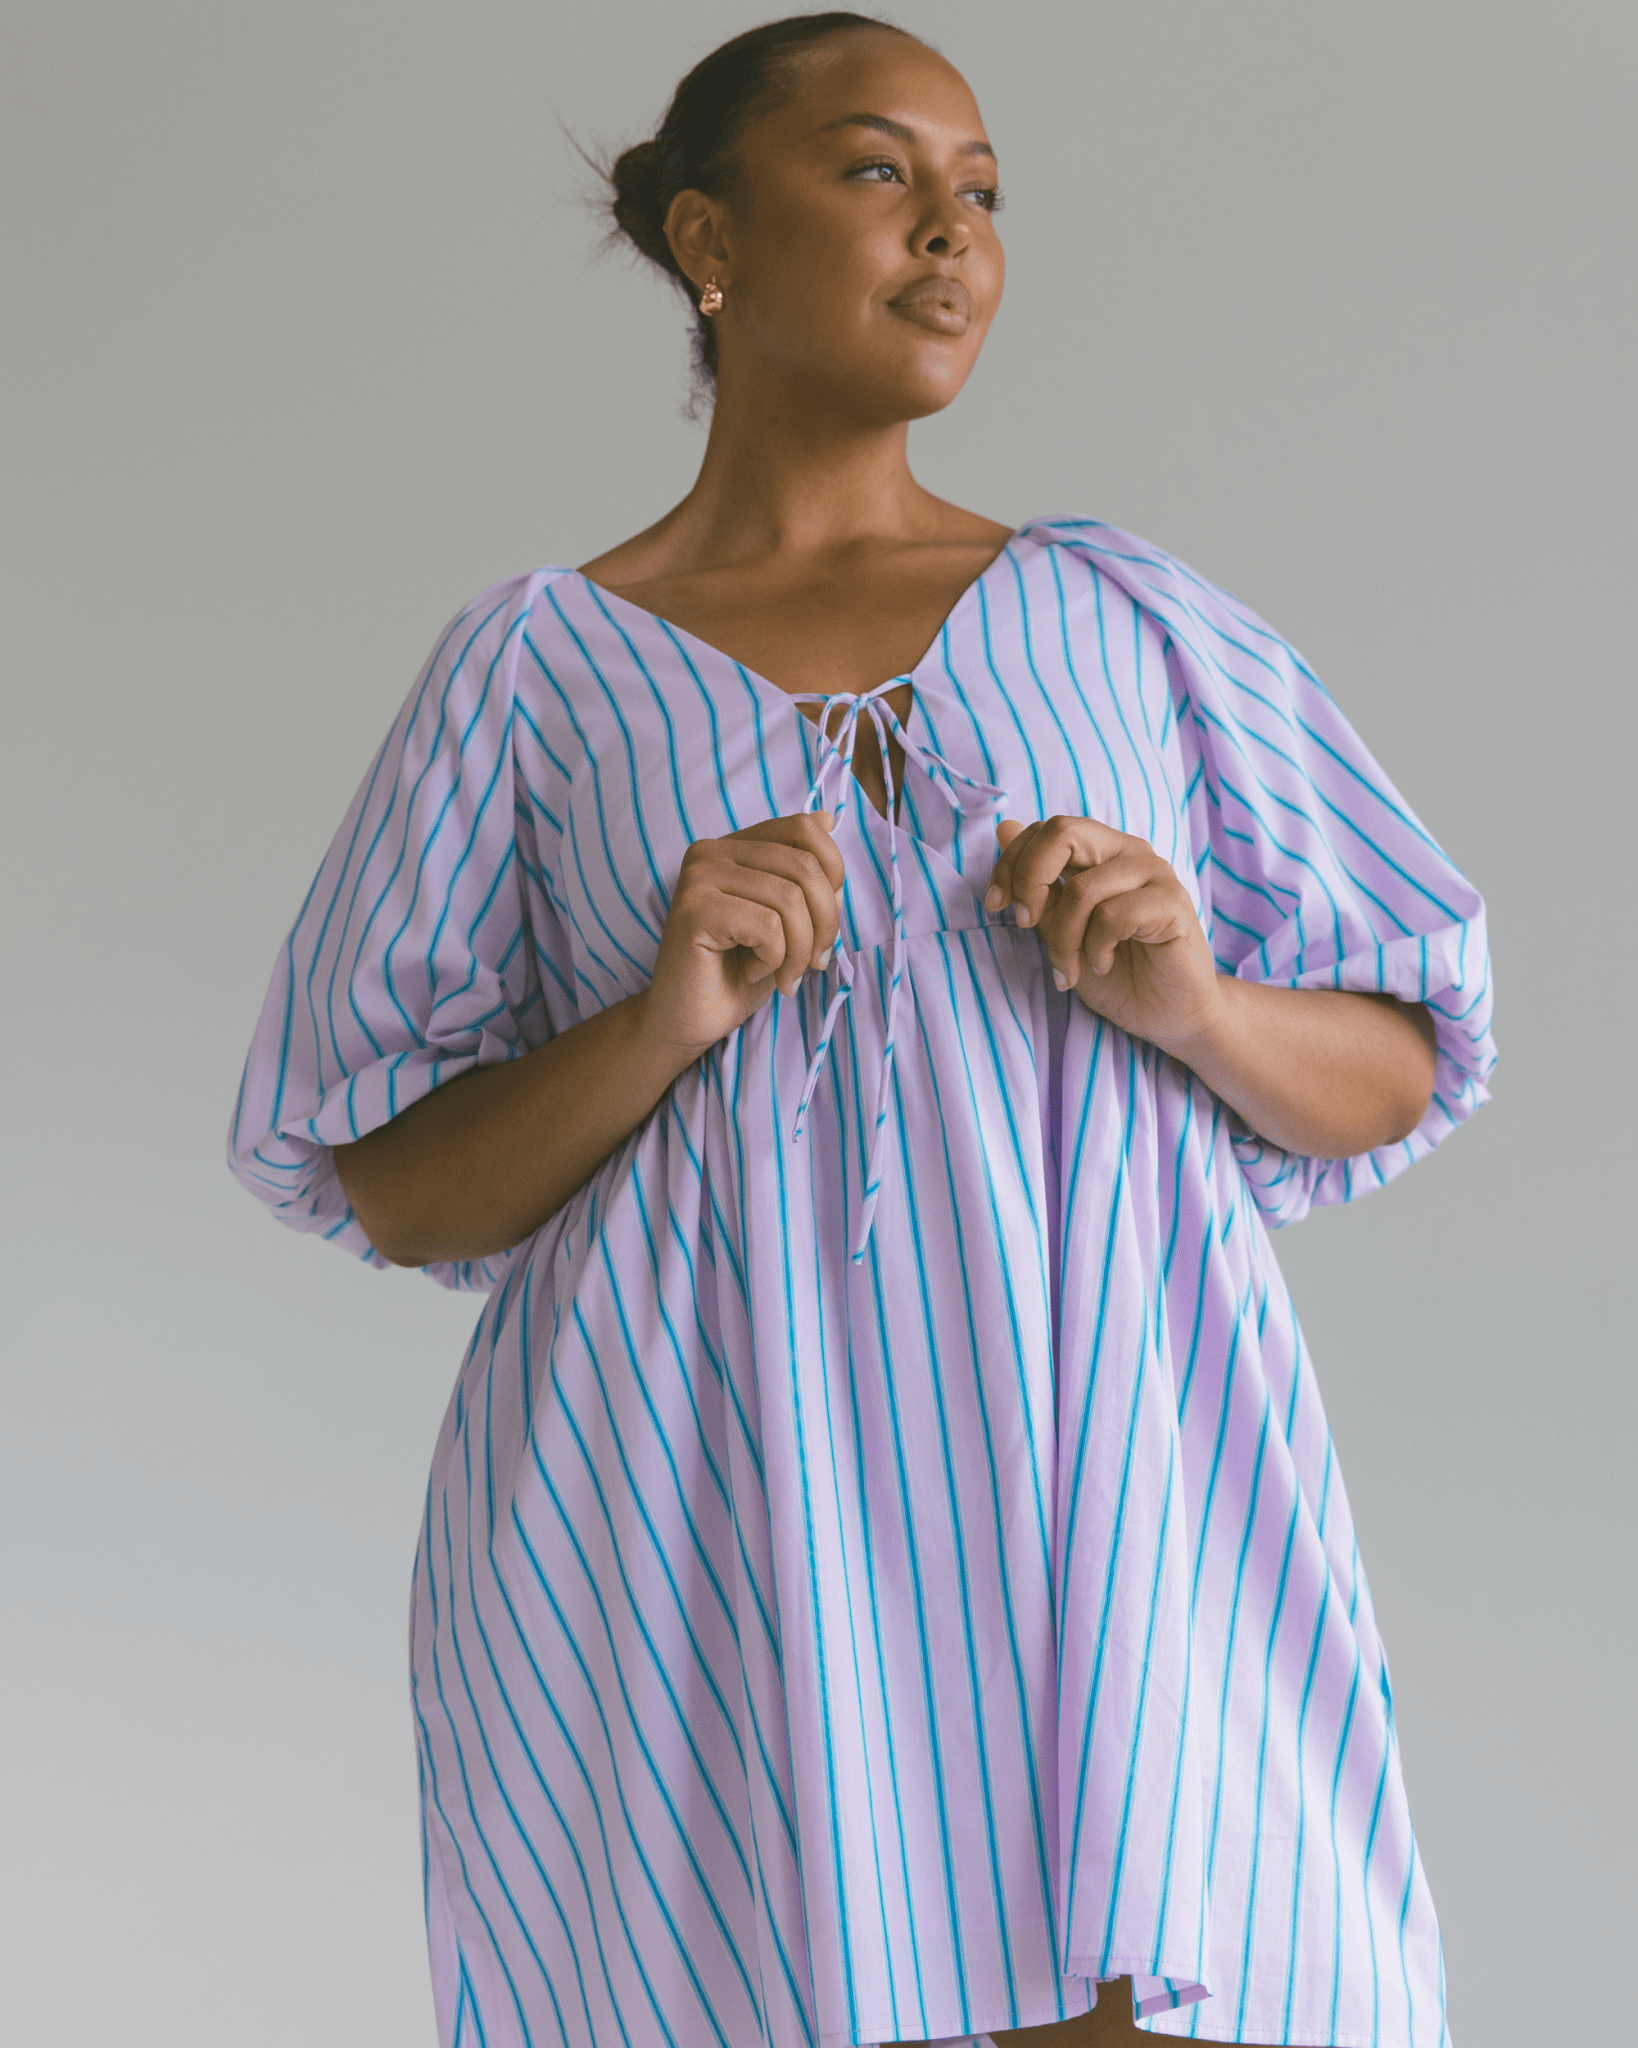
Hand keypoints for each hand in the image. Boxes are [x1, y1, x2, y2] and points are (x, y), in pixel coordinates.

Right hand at [637, 810, 845, 1060]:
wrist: (687, 1022)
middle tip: (814, 963)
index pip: (804, 828)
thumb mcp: (787, 920)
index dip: (833, 874)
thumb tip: (828, 820)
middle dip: (825, 924)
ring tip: (784, 975)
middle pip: (804, 866)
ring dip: (800, 951)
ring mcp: (698, 877)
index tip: (824, 924)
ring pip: (790, 899)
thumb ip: (804, 876)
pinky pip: (768, 927)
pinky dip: (774, 959)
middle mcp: (710, 852)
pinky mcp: (694, 910)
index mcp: (734, 846)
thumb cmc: (738, 974)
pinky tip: (752, 973)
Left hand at [986, 815, 1221, 1051]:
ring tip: (1070, 970)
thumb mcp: (1061, 931)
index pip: (1046, 829)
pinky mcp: (1173, 904)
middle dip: (1029, 880)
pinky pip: (1113, 916)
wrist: (1168, 1015)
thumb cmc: (1117, 974)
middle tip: (1026, 924)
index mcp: (1102, 852)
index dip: (1010, 862)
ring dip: (1063, 940)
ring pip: (1082, 889)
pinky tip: (1103, 965)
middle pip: (1063, 832)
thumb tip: (1004, 827)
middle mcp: (1129, 852)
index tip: (995, 904)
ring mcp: (1155, 874)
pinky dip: (1096, 948)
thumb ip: (1039, 886)